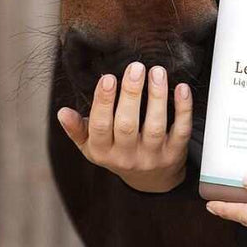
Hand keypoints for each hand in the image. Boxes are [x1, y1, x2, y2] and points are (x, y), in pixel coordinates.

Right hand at [56, 60, 192, 192]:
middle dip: (131, 94)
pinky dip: (183, 109)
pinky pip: (181, 131)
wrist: (150, 180)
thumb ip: (78, 129)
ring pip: (155, 126)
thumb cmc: (117, 152)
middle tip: (135, 67)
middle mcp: (127, 156)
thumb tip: (62, 112)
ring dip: (156, 97)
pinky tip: (182, 88)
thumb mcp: (93, 146)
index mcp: (103, 151)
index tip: (107, 77)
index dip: (103, 103)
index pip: (100, 127)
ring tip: (157, 71)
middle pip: (127, 125)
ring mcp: (152, 156)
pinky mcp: (174, 153)